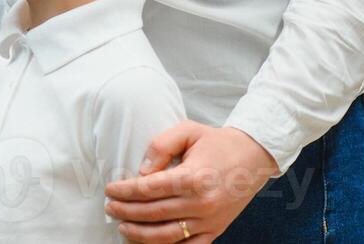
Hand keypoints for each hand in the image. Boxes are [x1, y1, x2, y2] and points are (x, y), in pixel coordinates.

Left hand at [104, 124, 276, 241]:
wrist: (254, 156)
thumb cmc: (217, 142)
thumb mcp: (187, 130)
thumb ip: (160, 146)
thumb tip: (141, 172)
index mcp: (193, 177)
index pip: (150, 188)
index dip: (126, 191)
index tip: (110, 190)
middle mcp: (202, 203)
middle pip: (154, 213)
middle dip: (127, 211)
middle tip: (109, 207)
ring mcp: (210, 220)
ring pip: (168, 236)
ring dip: (141, 234)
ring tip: (123, 227)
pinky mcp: (216, 230)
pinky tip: (149, 243)